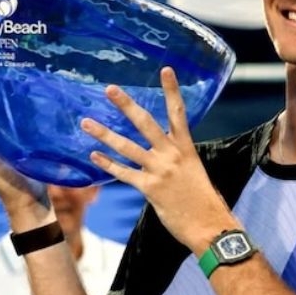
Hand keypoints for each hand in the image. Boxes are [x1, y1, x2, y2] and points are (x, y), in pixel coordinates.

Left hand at [81, 67, 236, 252]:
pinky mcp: (149, 188)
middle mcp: (171, 154)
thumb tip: (160, 156)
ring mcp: (159, 170)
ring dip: (104, 134)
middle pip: (146, 123)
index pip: (178, 112)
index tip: (166, 69)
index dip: (172, 90)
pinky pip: (123, 173)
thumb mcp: (194, 172)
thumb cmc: (203, 201)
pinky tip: (94, 155)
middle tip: (109, 89)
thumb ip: (176, 159)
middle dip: (126, 105)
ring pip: (127, 146)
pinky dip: (108, 164)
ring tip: (86, 122)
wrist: (209, 225)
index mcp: (186, 148)